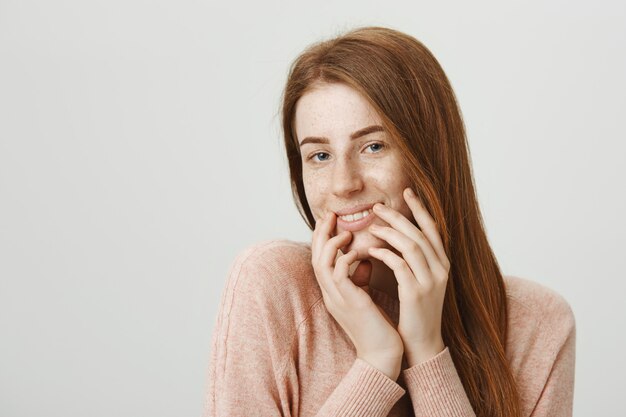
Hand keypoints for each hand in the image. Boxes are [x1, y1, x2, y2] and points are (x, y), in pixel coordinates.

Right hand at [312, 211, 403, 379]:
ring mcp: (337, 299)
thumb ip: (360, 279)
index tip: (331, 220)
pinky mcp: (349, 303)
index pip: (320, 259)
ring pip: (321, 263)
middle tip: (329, 215)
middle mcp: (330, 294)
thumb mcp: (365, 298)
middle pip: (314, 257)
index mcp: (333, 292)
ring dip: (331, 244)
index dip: (323, 238)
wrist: (382, 355)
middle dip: (320, 234)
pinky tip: (358, 251)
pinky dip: (346, 258)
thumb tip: (366, 260)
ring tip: (345, 232)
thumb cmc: (377, 327)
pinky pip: (339, 274)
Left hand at [367, 187, 449, 366]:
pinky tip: (371, 249)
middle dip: (398, 216)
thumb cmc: (416, 310)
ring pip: (411, 245)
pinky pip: (399, 265)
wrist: (422, 342)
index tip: (407, 191)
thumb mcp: (421, 280)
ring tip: (371, 226)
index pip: (433, 228)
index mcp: (443, 263)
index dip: (421, 208)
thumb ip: (414, 259)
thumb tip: (397, 235)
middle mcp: (441, 269)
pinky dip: (385, 254)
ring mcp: (430, 281)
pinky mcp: (416, 293)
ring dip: (389, 233)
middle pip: (419, 233)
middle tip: (377, 207)